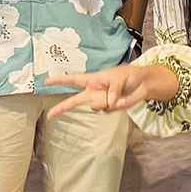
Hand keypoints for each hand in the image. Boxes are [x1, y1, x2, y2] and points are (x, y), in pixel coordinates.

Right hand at [46, 64, 176, 117]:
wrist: (143, 85)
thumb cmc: (129, 76)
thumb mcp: (120, 77)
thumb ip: (113, 89)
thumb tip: (110, 103)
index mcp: (93, 79)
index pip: (74, 79)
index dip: (60, 80)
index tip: (47, 81)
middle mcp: (94, 92)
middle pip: (75, 101)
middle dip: (62, 108)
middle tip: (50, 115)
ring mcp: (101, 101)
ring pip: (97, 106)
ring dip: (107, 100)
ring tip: (119, 93)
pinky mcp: (109, 109)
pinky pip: (108, 110)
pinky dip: (116, 105)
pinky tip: (122, 99)